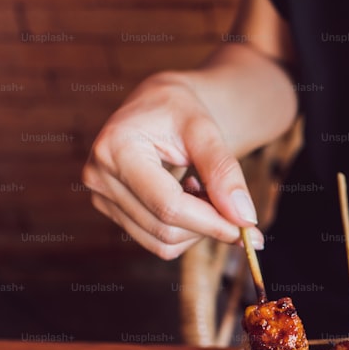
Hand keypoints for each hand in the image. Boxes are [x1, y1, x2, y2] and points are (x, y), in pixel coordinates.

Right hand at [82, 72, 263, 259]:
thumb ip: (225, 172)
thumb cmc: (179, 110)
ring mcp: (101, 197)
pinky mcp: (111, 211)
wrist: (157, 107)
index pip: (168, 205)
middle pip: (165, 229)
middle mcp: (99, 177)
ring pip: (162, 243)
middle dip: (208, 225)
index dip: (212, 223)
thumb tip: (245, 218)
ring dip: (196, 228)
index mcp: (116, 149)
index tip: (250, 230)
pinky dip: (184, 229)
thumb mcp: (206, 131)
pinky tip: (188, 198)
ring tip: (203, 189)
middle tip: (231, 201)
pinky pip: (156, 241)